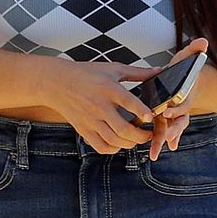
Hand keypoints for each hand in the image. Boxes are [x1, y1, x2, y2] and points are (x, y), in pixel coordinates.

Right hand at [39, 59, 158, 153]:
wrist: (57, 83)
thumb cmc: (86, 74)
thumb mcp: (113, 69)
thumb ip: (138, 73)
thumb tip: (159, 71)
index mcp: (108, 89)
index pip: (128, 102)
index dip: (141, 111)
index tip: (151, 117)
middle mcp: (99, 106)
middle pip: (123, 129)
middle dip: (141, 136)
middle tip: (149, 133)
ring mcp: (91, 120)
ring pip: (114, 140)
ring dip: (130, 143)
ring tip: (138, 138)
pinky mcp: (84, 130)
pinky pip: (101, 146)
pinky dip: (114, 149)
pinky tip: (120, 142)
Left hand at [147, 38, 209, 160]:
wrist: (190, 79)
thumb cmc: (187, 68)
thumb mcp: (189, 57)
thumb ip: (195, 50)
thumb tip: (204, 41)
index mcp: (185, 94)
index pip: (182, 103)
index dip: (177, 107)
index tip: (168, 111)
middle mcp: (181, 106)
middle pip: (179, 121)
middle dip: (173, 130)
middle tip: (168, 139)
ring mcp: (174, 113)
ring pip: (170, 129)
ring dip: (163, 140)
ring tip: (154, 153)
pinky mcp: (167, 116)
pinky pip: (165, 130)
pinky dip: (162, 140)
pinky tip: (157, 150)